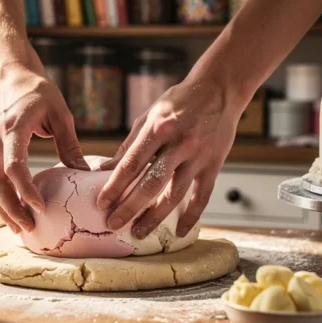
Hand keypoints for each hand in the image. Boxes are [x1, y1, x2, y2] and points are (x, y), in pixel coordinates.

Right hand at [0, 64, 89, 233]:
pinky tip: (12, 212)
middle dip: (10, 207)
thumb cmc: (40, 92)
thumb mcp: (61, 114)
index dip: (25, 189)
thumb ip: (69, 144)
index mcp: (14, 127)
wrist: (13, 77)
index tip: (40, 206)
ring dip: (1, 207)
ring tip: (20, 227)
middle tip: (28, 227)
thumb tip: (83, 174)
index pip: (14, 165)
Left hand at [96, 78, 243, 238]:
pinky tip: (179, 231)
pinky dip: (191, 216)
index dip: (114, 187)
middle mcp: (178, 143)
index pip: (131, 164)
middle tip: (114, 224)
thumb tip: (105, 169)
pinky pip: (202, 196)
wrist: (219, 90)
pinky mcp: (214, 165)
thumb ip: (129, 144)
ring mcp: (198, 156)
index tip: (101, 204)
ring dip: (155, 217)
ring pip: (174, 195)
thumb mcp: (150, 115)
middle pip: (151, 184)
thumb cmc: (179, 101)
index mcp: (158, 129)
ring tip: (139, 232)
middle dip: (130, 207)